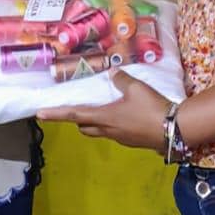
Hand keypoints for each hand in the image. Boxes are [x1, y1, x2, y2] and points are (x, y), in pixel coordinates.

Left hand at [38, 71, 167, 150]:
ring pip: (99, 131)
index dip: (56, 114)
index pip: (74, 114)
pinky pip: (114, 133)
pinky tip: (123, 115)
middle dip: (77, 119)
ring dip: (94, 122)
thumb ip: (122, 79)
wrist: (174, 130)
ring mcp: (119, 138)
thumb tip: (113, 73)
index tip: (39, 114)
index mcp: (105, 117)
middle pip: (84, 127)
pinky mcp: (131, 141)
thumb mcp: (137, 88)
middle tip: (77, 107)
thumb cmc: (152, 108)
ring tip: (102, 109)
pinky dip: (111, 124)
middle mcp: (108, 130)